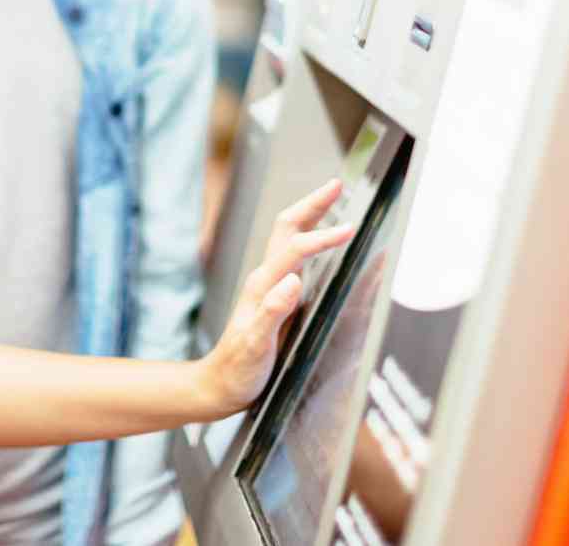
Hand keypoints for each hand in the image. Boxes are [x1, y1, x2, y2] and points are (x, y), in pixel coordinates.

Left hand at [196, 178, 353, 414]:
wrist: (218, 385)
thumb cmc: (237, 369)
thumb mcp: (255, 345)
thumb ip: (272, 312)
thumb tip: (293, 280)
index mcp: (263, 286)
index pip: (296, 249)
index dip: (323, 237)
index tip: (350, 229)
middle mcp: (265, 279)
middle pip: (288, 227)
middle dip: (312, 204)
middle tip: (337, 184)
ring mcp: (269, 286)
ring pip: (289, 238)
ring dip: (311, 215)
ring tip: (333, 200)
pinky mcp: (275, 296)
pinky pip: (294, 257)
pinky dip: (311, 240)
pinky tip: (322, 244)